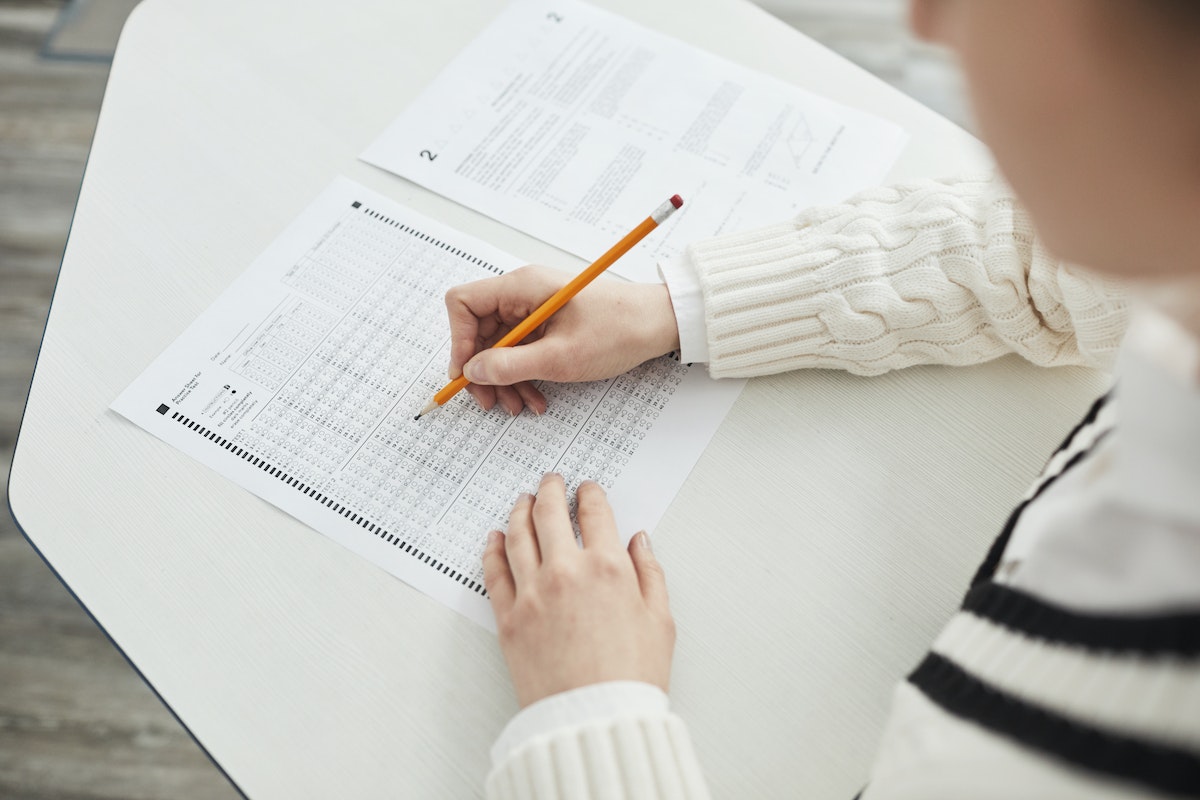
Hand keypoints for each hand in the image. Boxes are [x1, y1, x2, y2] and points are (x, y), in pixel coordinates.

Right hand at [445, 265, 680, 414]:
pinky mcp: (547, 325)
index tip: (467, 375)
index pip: (463, 303)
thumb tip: (472, 372)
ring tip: (518, 406)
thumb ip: (511, 365)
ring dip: (504, 379)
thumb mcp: (560, 357)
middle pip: (478, 330)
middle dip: (483, 370)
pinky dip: (523, 376)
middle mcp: (523, 293)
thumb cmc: (618, 330)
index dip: (458, 340)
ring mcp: (534, 310)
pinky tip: (536, 398)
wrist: (658, 325)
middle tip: (491, 402)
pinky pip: (521, 351)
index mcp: (521, 287)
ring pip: (499, 346)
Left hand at [483, 473, 674, 707]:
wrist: (593, 721)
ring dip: (519, 511)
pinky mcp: (509, 619)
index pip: (595, 513)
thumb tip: (640, 542)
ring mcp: (533, 594)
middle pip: (550, 513)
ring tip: (523, 500)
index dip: (591, 495)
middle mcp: (566, 572)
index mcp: (608, 568)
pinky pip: (494, 573)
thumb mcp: (660, 621)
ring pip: (517, 535)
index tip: (588, 490)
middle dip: (551, 490)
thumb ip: (650, 573)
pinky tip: (495, 539)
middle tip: (551, 482)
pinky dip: (492, 549)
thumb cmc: (631, 678)